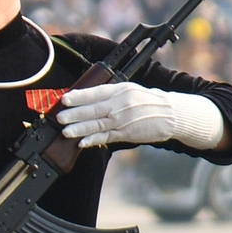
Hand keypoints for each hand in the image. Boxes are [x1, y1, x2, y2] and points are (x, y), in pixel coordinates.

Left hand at [57, 81, 225, 150]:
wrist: (171, 114)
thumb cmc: (147, 101)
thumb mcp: (129, 90)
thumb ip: (109, 94)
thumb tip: (84, 98)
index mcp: (120, 90)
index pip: (96, 92)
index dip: (79, 96)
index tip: (65, 99)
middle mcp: (121, 104)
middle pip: (94, 109)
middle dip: (74, 114)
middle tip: (59, 117)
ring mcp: (124, 120)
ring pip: (97, 124)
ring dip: (80, 129)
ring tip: (66, 131)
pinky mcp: (127, 133)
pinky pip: (106, 137)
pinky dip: (93, 140)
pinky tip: (82, 142)